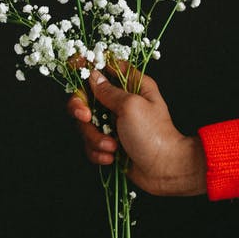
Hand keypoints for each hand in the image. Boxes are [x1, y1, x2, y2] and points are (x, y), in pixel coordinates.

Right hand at [65, 61, 206, 196]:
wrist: (164, 170)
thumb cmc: (153, 134)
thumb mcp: (131, 106)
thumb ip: (108, 91)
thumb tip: (93, 75)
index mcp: (132, 85)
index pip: (106, 67)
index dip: (89, 68)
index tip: (74, 70)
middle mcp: (121, 102)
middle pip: (86, 97)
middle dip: (82, 110)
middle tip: (87, 118)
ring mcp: (114, 123)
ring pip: (86, 124)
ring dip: (95, 138)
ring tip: (112, 147)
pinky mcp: (109, 143)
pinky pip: (90, 143)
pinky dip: (98, 152)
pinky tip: (112, 157)